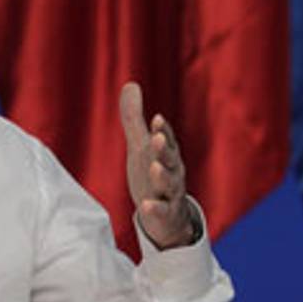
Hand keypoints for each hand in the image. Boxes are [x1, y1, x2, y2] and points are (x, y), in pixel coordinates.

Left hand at [119, 82, 195, 249]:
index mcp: (166, 153)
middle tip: (156, 137)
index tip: (157, 119)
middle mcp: (172, 171)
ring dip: (163, 175)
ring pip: (170, 183)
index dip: (163, 130)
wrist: (166, 217)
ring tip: (154, 167)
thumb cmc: (153, 176)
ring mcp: (170, 194)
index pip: (166, 139)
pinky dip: (155, 209)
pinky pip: (163, 211)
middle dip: (164, 148)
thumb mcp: (141, 146)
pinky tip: (144, 206)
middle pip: (170, 158)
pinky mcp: (166, 214)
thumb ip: (134, 118)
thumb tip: (131, 84)